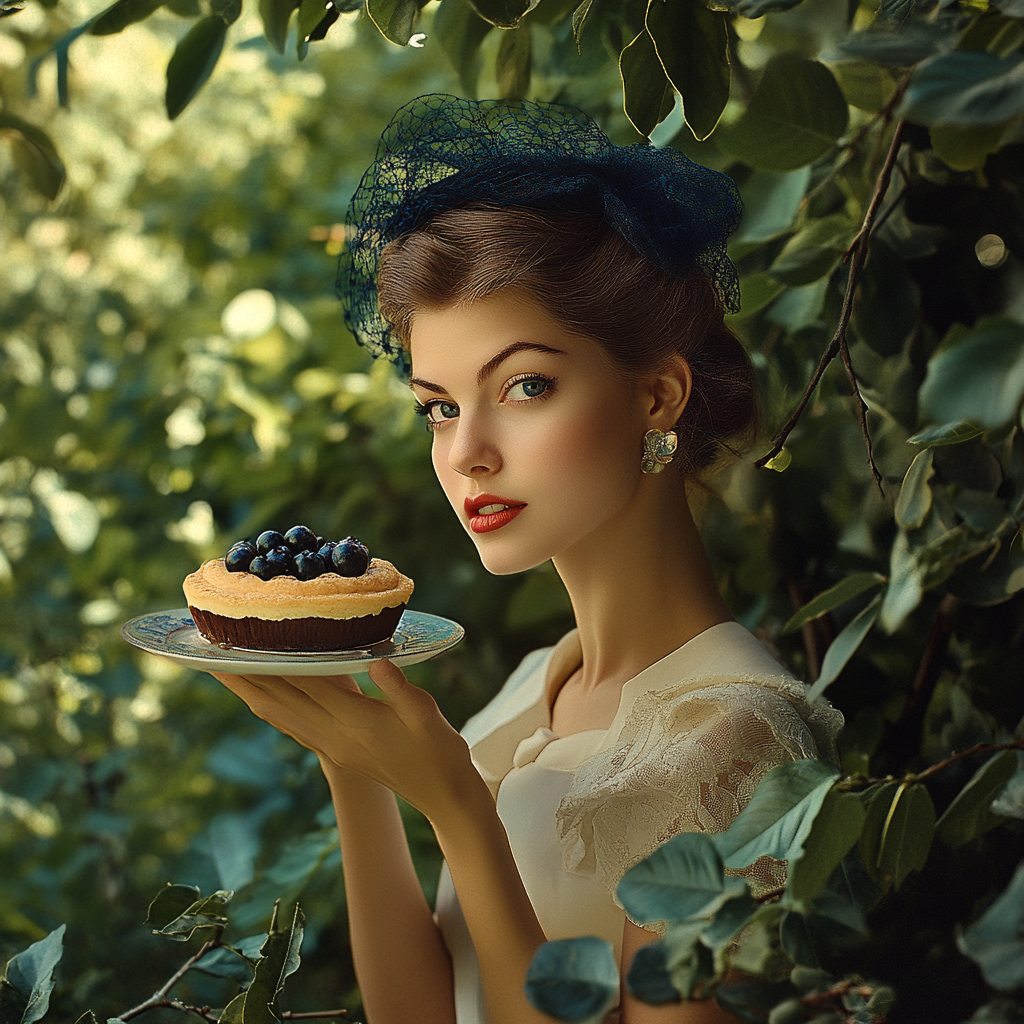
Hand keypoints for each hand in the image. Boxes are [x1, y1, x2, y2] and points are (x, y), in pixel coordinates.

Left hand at [209, 662, 478, 820]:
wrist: (443, 796)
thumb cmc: (440, 752)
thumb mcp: (426, 714)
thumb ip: (399, 687)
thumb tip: (378, 659)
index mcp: (354, 723)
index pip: (303, 685)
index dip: (270, 662)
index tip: (240, 642)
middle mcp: (334, 737)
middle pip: (278, 701)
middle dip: (243, 678)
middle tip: (209, 655)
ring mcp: (333, 747)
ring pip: (280, 716)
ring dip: (250, 693)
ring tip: (224, 672)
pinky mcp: (337, 753)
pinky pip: (293, 726)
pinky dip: (272, 707)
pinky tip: (262, 697)